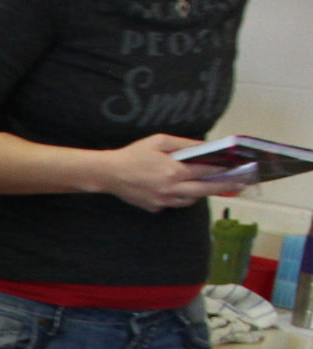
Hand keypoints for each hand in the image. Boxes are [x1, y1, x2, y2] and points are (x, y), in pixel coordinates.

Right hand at [93, 134, 225, 211]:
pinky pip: (174, 204)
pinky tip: (181, 189)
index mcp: (173, 171)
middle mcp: (170, 189)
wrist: (108, 174)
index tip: (236, 166)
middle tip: (240, 184)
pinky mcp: (154, 208)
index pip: (205, 169)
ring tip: (208, 185)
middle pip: (204, 189)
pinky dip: (181, 197)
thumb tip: (205, 146)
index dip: (222, 167)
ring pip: (190, 200)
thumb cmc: (133, 154)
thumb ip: (184, 144)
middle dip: (224, 186)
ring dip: (201, 192)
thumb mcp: (159, 141)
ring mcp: (162, 201)